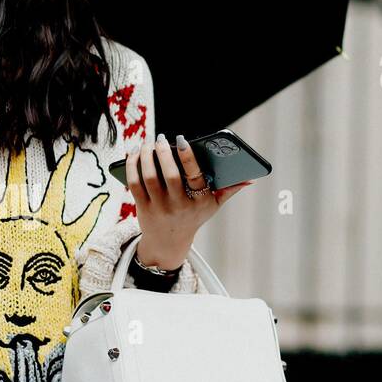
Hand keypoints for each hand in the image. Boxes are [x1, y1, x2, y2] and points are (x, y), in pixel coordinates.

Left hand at [126, 133, 251, 270]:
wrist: (169, 243)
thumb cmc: (193, 217)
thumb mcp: (213, 206)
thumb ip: (229, 190)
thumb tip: (249, 178)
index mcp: (200, 202)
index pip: (195, 178)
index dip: (188, 158)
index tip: (182, 141)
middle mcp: (180, 206)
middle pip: (169, 175)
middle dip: (163, 153)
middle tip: (161, 138)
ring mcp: (160, 208)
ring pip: (150, 178)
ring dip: (146, 157)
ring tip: (147, 143)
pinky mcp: (143, 209)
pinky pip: (135, 184)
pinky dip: (132, 167)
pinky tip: (134, 154)